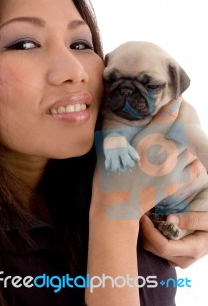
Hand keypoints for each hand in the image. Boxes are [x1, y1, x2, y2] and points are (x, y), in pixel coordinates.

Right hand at [95, 98, 202, 218]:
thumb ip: (128, 131)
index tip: (179, 98)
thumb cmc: (110, 175)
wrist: (116, 206)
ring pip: (192, 147)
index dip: (176, 104)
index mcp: (144, 142)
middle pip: (185, 128)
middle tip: (183, 114)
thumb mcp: (114, 149)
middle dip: (186, 118)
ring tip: (183, 136)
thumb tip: (136, 114)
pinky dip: (193, 160)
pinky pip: (196, 167)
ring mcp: (172, 169)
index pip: (168, 116)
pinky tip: (185, 156)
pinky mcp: (177, 183)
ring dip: (189, 140)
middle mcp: (162, 154)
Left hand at [140, 212, 207, 267]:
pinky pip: (156, 250)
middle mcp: (183, 260)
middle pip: (154, 249)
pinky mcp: (174, 259)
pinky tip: (153, 224)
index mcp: (192, 250)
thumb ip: (191, 219)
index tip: (144, 217)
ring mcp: (178, 261)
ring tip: (148, 217)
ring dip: (147, 234)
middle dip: (145, 231)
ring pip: (153, 250)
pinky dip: (151, 237)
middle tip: (143, 213)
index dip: (150, 232)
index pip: (163, 247)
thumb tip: (169, 219)